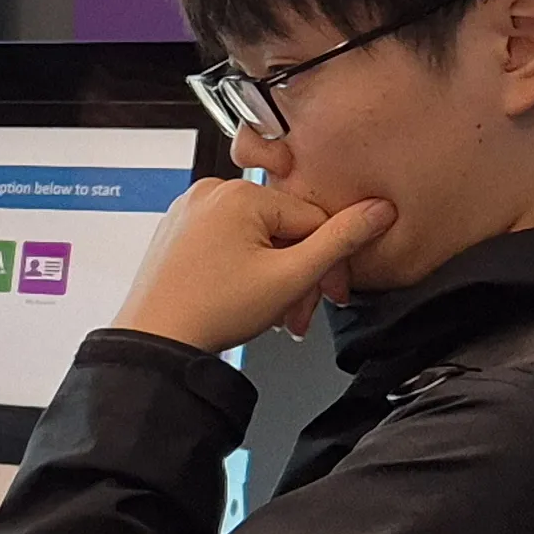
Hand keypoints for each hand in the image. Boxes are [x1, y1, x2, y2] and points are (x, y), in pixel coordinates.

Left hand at [117, 179, 398, 351]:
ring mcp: (190, 211)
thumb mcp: (290, 277)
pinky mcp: (179, 232)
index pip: (313, 220)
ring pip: (259, 239)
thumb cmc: (208, 311)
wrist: (154, 340)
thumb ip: (340, 242)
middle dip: (298, 276)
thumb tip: (379, 210)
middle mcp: (211, 193)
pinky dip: (245, 271)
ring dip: (274, 278)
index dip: (328, 263)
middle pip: (285, 230)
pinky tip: (243, 299)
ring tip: (268, 312)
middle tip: (297, 312)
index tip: (330, 294)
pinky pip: (229, 243)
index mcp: (239, 194)